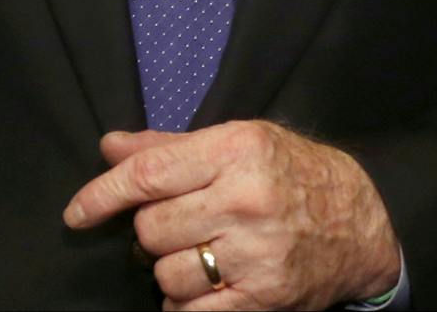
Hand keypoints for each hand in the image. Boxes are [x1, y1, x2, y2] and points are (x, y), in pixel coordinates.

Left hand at [64, 120, 399, 310]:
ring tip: (201, 257)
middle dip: (154, 232)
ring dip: (171, 271)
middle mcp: (245, 199)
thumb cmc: (293, 174)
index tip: (77, 212)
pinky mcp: (262, 297)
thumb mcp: (241, 141)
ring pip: (167, 274)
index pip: (149, 174)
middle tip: (181, 227)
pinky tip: (202, 289)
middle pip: (152, 229)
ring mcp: (255, 252)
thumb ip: (171, 148)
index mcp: (237, 150)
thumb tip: (110, 148)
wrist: (359, 222)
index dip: (102, 195)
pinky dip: (184, 307)